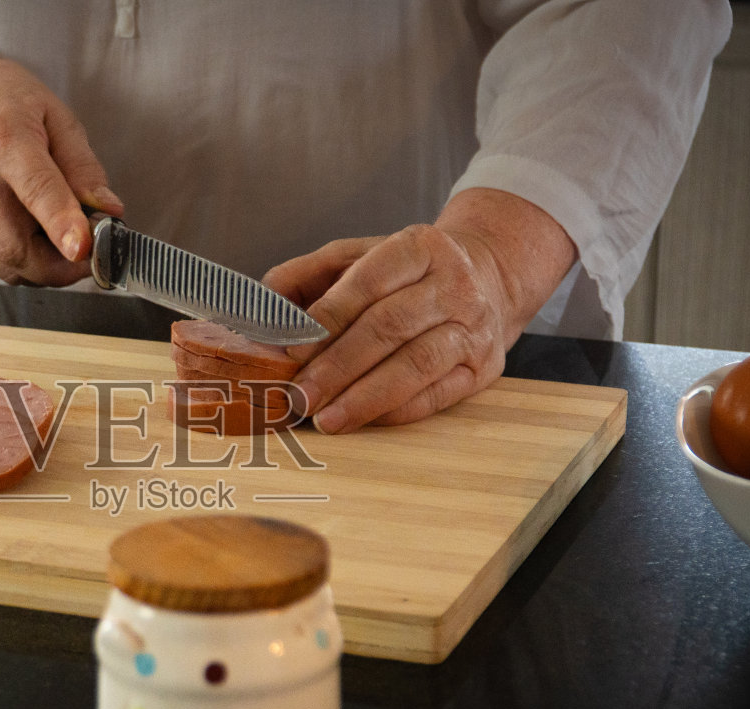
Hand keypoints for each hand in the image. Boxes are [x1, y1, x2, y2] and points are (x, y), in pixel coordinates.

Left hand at [263, 188, 576, 433]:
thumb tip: (261, 308)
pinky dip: (395, 411)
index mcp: (418, 247)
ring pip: (416, 364)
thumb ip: (305, 274)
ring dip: (365, 397)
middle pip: (389, 327)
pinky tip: (362, 421)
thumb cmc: (405, 273)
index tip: (291, 349)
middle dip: (338, 367)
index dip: (328, 318)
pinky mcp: (483, 367)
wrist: (488, 278)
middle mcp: (453, 284)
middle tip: (299, 396)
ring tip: (326, 420)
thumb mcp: (357, 256)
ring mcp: (473, 326)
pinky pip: (437, 394)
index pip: (368, 284)